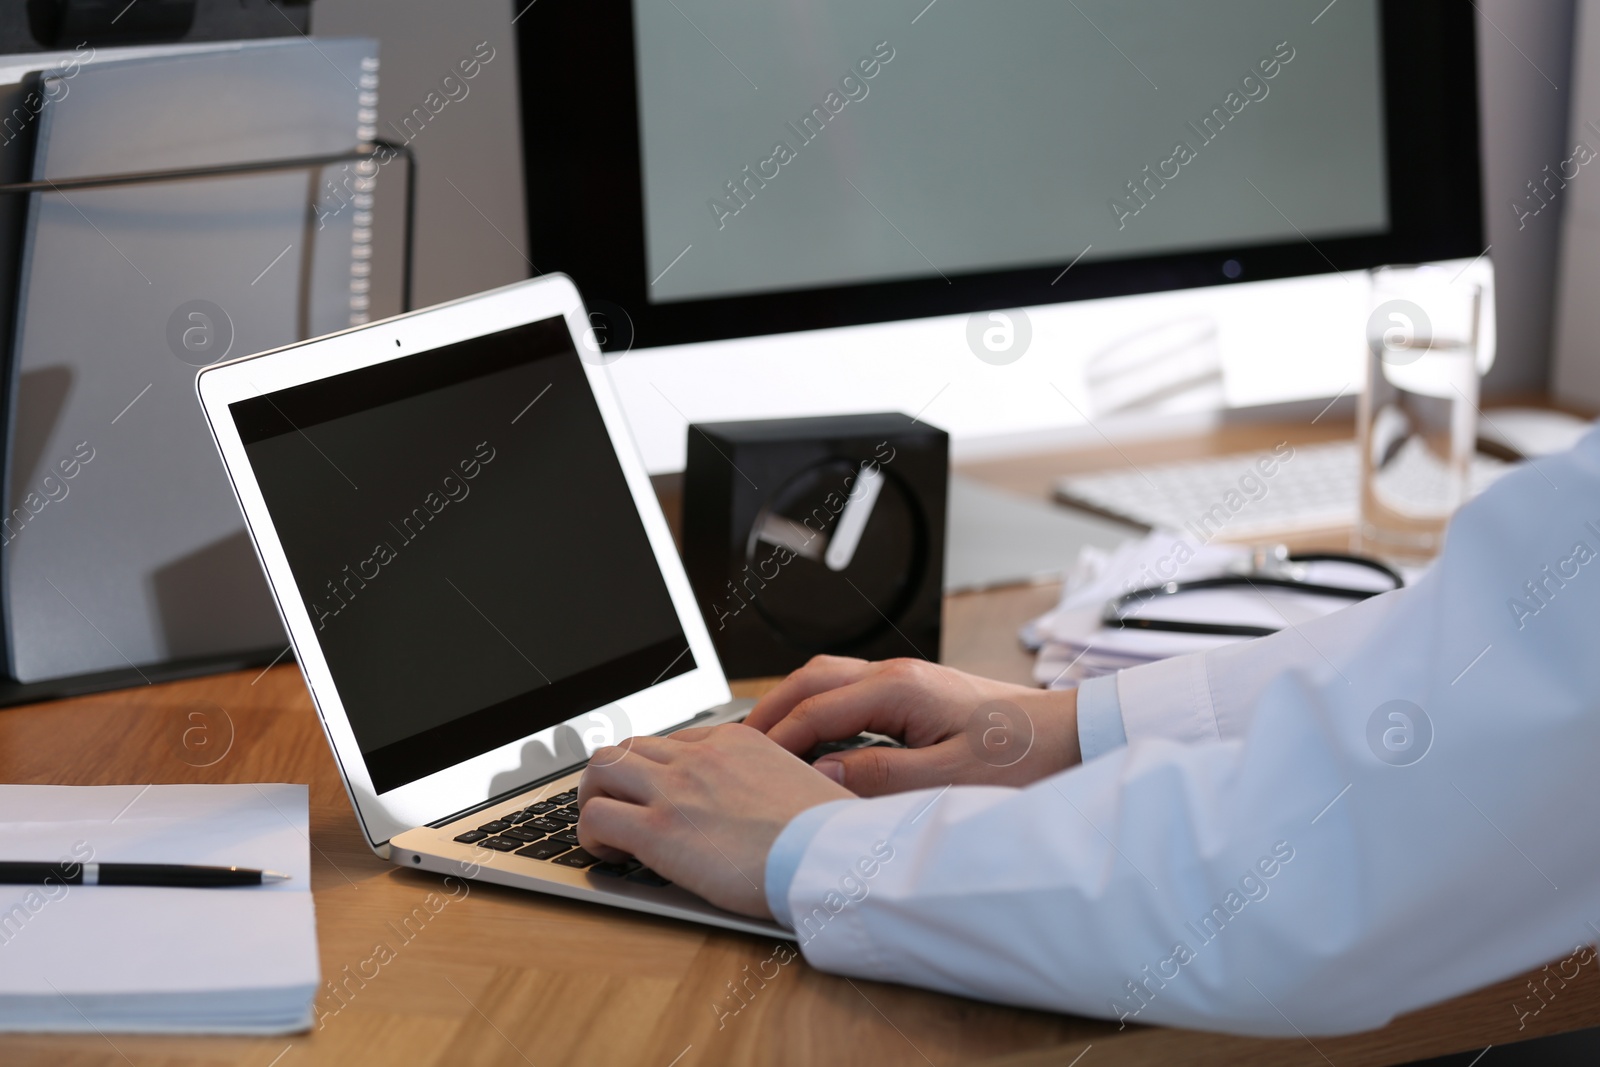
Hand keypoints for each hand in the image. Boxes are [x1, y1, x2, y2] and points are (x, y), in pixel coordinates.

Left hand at [576, 723, 851, 917]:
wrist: (828, 855)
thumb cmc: (826, 833)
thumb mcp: (801, 784)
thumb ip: (772, 782)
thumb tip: (773, 803)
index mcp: (734, 742)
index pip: (672, 742)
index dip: (655, 771)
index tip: (657, 795)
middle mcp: (698, 757)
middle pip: (627, 747)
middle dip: (613, 777)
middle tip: (618, 806)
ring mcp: (674, 790)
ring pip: (599, 768)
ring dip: (593, 797)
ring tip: (604, 829)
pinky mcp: (657, 830)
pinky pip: (595, 817)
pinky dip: (590, 835)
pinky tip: (608, 855)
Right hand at [745, 655, 1080, 794]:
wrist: (1069, 737)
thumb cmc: (1020, 757)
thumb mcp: (947, 780)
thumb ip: (879, 777)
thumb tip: (820, 776)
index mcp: (900, 688)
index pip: (815, 710)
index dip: (775, 739)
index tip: (744, 766)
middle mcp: (898, 673)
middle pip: (812, 679)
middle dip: (769, 710)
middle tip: (735, 745)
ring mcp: (908, 678)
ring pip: (829, 678)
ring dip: (793, 704)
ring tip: (765, 740)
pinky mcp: (918, 691)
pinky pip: (852, 690)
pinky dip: (821, 708)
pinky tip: (816, 737)